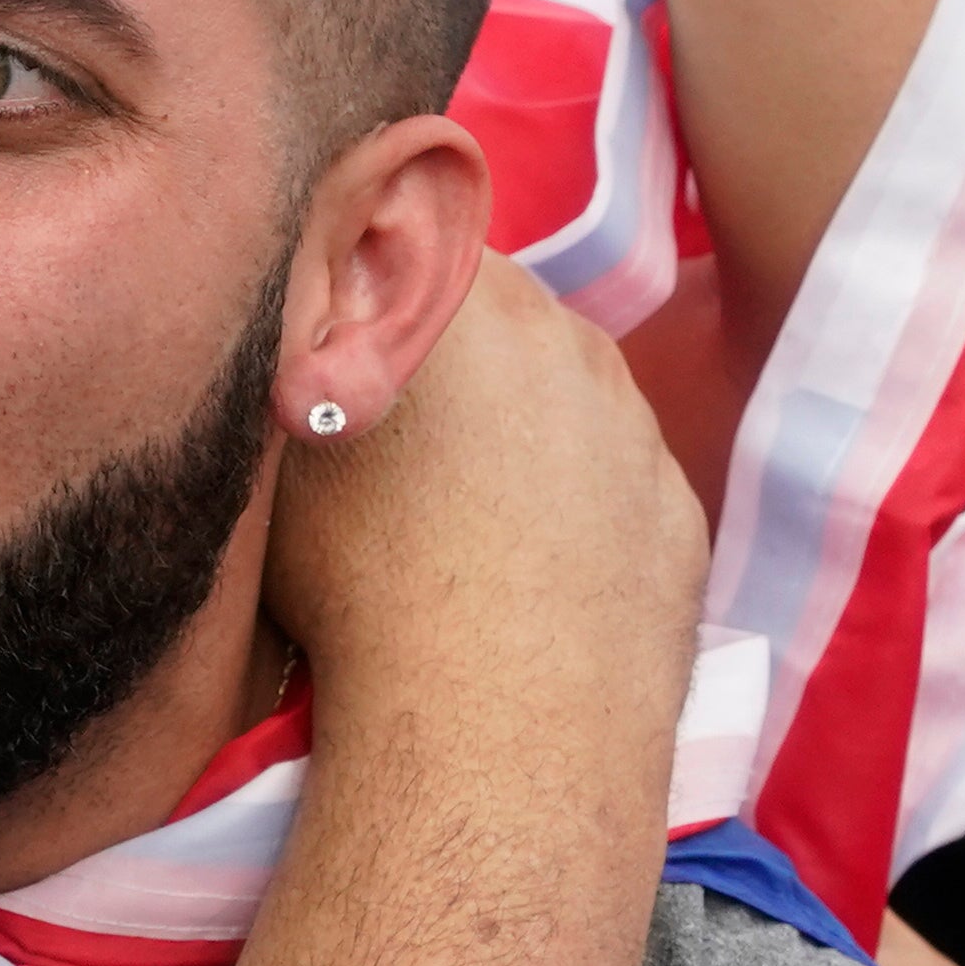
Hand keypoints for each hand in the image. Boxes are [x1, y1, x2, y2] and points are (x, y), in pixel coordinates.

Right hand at [259, 257, 700, 744]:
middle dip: (457, 356)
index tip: (347, 351)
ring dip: (524, 430)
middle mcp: (568, 341)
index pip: (416, 241)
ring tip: (463, 520)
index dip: (375, 289)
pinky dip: (579, 508)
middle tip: (399, 440)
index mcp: (470, 301)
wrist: (498, 723)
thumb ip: (304, 351)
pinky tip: (529, 575)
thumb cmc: (363, 581)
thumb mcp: (286, 449)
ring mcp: (636, 427)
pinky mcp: (678, 512)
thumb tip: (311, 295)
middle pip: (503, 315)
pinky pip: (619, 484)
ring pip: (569, 398)